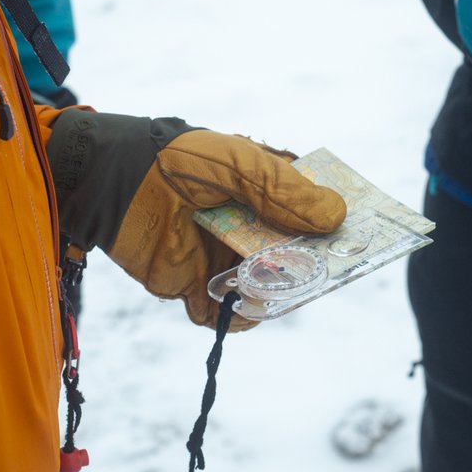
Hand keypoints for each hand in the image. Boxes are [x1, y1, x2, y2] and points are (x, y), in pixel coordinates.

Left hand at [46, 111, 346, 330]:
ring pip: (268, 288)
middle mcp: (251, 228)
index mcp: (265, 191)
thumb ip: (282, 190)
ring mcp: (225, 258)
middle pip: (300, 257)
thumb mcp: (235, 164)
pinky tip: (234, 298)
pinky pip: (225, 311)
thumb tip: (337, 215)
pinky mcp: (194, 285)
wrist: (107, 182)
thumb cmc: (173, 159)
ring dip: (276, 291)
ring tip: (274, 281)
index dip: (338, 223)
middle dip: (316, 265)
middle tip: (330, 268)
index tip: (364, 233)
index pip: (314, 210)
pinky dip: (234, 312)